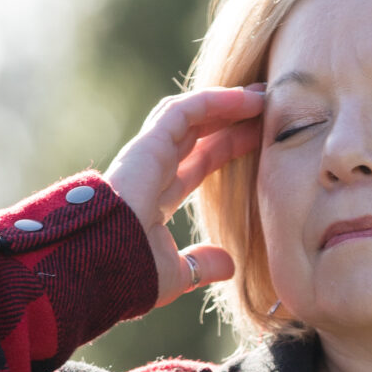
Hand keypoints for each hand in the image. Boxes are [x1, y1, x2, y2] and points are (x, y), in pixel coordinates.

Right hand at [103, 87, 264, 308]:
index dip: (229, 148)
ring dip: (226, 103)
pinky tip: (245, 98)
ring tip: (262, 95)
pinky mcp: (147, 144)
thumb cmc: (131, 276)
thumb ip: (202, 265)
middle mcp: (153, 171)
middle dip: (232, 119)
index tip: (261, 139)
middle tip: (268, 106)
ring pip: (191, 116)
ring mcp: (147, 155)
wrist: (102, 268)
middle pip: (199, 135)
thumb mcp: (177, 274)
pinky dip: (214, 100)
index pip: (199, 163)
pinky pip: (184, 111)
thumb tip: (229, 265)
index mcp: (158, 199)